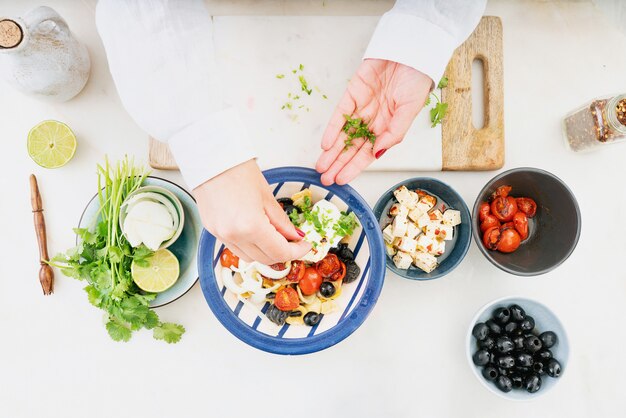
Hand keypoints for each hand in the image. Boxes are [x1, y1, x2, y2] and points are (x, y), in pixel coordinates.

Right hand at [193, 159, 310, 263]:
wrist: (211, 159)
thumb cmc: (239, 170)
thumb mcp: (267, 196)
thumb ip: (281, 221)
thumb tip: (294, 236)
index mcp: (250, 226)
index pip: (280, 252)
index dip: (297, 252)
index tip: (306, 246)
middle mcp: (234, 236)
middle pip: (265, 259)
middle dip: (283, 253)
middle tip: (294, 242)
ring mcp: (221, 235)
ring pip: (249, 257)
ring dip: (265, 252)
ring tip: (275, 236)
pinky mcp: (212, 231)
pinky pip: (236, 247)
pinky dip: (250, 246)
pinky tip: (257, 233)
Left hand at [316, 59, 431, 184]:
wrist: (411, 51)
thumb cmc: (417, 80)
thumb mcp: (410, 110)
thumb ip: (394, 133)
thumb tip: (377, 152)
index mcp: (388, 127)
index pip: (368, 153)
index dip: (354, 167)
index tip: (342, 179)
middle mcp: (373, 120)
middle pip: (352, 147)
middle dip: (338, 163)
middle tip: (326, 178)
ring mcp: (362, 107)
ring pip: (343, 134)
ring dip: (332, 151)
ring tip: (322, 166)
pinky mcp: (352, 93)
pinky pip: (339, 114)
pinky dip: (332, 129)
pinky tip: (326, 144)